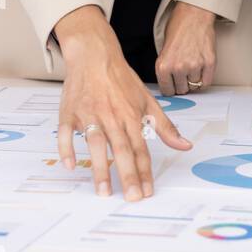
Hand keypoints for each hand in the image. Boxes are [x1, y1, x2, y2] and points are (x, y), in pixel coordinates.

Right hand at [54, 5, 192, 200]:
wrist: (95, 54)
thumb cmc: (121, 79)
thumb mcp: (147, 100)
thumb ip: (165, 126)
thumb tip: (185, 145)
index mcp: (131, 115)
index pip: (140, 148)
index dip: (145, 171)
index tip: (147, 192)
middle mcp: (111, 116)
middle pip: (120, 149)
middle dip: (127, 174)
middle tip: (130, 197)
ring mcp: (89, 114)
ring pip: (94, 143)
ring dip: (98, 167)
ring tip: (103, 191)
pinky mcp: (69, 112)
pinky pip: (66, 132)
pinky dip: (66, 148)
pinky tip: (70, 165)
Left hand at [155, 0, 216, 96]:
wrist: (193, 13)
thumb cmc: (178, 27)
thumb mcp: (163, 49)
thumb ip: (166, 67)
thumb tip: (170, 84)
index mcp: (163, 65)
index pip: (167, 91)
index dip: (171, 88)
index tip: (173, 85)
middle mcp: (178, 68)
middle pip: (181, 90)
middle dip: (182, 84)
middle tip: (183, 74)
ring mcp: (195, 65)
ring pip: (194, 86)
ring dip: (193, 80)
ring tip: (192, 67)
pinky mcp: (209, 62)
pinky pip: (206, 82)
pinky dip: (204, 79)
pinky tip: (201, 71)